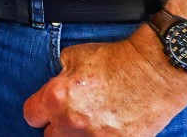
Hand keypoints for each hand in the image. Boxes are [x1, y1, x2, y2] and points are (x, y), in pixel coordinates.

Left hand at [22, 29, 186, 135]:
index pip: (31, 116)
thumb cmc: (118, 61)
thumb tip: (55, 86)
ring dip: (76, 135)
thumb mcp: (74, 57)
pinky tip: (106, 129)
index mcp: (57, 98)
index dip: (39, 112)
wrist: (154, 71)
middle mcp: (72, 122)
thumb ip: (59, 77)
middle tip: (69, 118)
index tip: (45, 111)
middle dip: (57, 127)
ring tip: (88, 124)